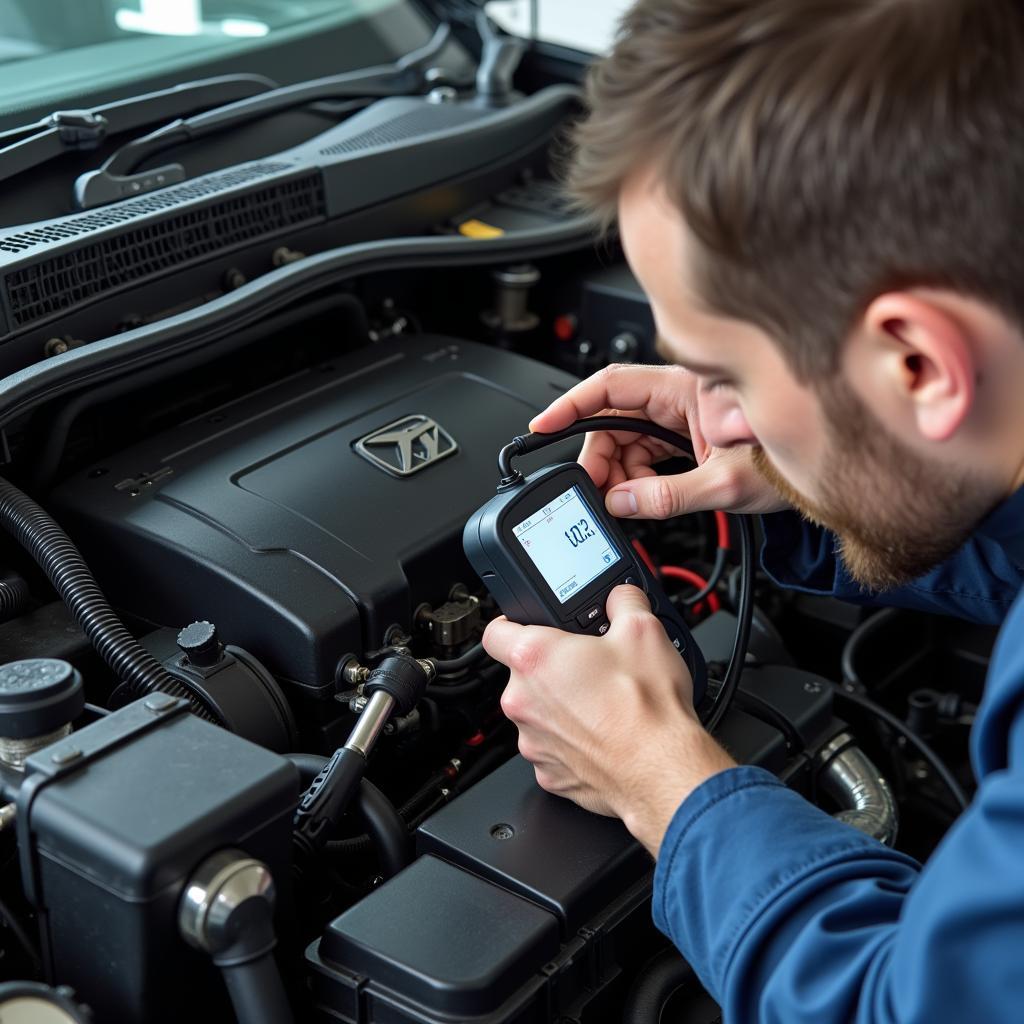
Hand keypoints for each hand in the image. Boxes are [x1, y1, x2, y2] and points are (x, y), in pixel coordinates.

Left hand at [483, 585, 735, 854]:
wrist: (661, 769)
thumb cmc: (646, 709)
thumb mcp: (643, 630)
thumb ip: (623, 601)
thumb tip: (621, 596)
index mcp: (534, 658)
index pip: (495, 631)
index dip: (511, 623)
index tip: (527, 626)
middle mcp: (522, 701)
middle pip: (522, 673)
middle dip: (552, 667)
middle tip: (588, 665)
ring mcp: (532, 741)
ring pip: (537, 712)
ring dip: (560, 705)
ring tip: (601, 701)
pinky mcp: (548, 773)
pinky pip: (552, 746)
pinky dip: (571, 740)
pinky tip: (602, 733)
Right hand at [529, 363, 789, 517]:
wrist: (826, 471)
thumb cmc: (790, 461)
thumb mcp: (726, 484)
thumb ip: (669, 496)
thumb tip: (622, 502)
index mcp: (684, 388)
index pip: (610, 386)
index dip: (571, 405)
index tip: (544, 427)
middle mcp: (680, 395)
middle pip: (613, 417)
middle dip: (599, 455)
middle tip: (595, 490)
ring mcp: (683, 414)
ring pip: (628, 436)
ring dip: (619, 469)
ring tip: (628, 499)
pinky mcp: (689, 433)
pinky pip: (647, 449)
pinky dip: (639, 474)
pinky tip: (645, 493)